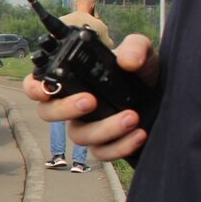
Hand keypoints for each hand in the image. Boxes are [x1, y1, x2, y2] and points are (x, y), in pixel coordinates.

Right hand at [22, 33, 159, 161]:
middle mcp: (72, 105)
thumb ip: (135, 48)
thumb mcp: (142, 52)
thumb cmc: (143, 73)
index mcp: (71, 80)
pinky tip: (138, 134)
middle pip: (49, 113)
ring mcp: (87, 127)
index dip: (35, 89)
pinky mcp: (105, 145)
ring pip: (78, 136)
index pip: (38, 85)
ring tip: (131, 116)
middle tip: (90, 101)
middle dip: (65, 109)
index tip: (46, 90)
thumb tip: (127, 62)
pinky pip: (102, 153)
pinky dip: (120, 146)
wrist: (165, 97)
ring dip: (104, 128)